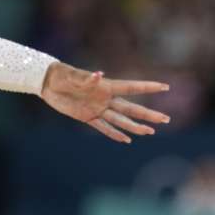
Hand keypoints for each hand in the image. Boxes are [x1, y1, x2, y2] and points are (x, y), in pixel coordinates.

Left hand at [39, 62, 169, 143]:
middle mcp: (105, 98)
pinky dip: (114, 134)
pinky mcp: (87, 117)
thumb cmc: (62, 74)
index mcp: (106, 86)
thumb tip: (98, 75)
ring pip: (121, 120)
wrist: (48, 83)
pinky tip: (127, 139)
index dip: (148, 87)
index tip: (165, 87)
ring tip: (151, 132)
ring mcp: (97, 109)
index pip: (131, 87)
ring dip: (135, 127)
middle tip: (165, 119)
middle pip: (131, 108)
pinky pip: (103, 127)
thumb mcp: (73, 75)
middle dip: (148, 114)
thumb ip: (86, 78)